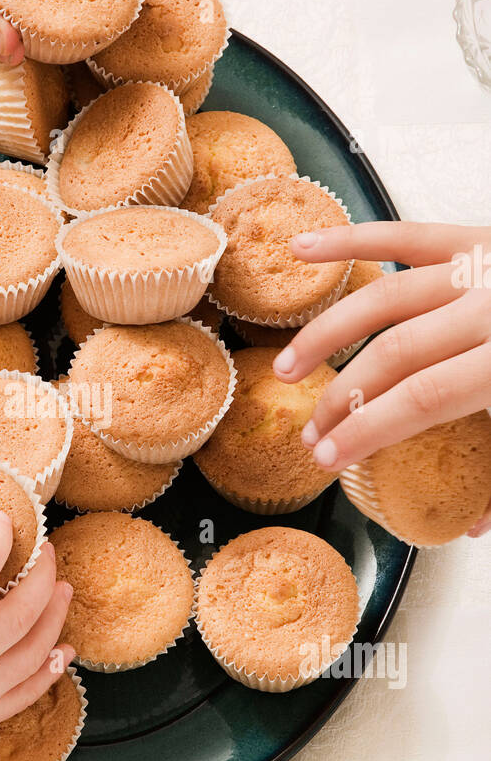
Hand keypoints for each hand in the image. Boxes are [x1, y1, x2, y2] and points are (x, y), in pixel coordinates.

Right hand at [272, 223, 490, 488]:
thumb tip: (475, 527)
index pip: (421, 398)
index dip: (366, 430)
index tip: (329, 456)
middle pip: (394, 353)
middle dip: (342, 398)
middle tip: (311, 432)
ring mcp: (483, 265)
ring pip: (384, 296)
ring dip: (329, 332)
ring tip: (290, 366)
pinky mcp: (480, 236)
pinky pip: (406, 234)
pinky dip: (351, 239)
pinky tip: (302, 248)